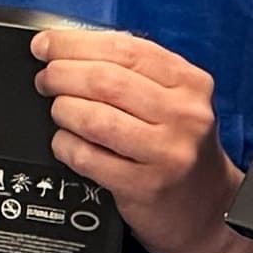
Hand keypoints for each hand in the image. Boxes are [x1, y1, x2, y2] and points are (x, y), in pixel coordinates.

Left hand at [31, 28, 244, 252]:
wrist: (207, 209)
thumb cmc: (178, 147)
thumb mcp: (174, 100)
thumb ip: (132, 70)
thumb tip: (70, 46)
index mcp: (190, 82)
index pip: (124, 48)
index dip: (75, 43)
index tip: (46, 44)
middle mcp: (184, 115)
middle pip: (105, 80)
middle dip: (61, 74)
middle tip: (45, 78)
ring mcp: (167, 152)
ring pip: (94, 117)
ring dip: (62, 109)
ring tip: (58, 110)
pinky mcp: (145, 186)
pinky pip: (88, 157)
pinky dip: (66, 145)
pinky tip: (66, 142)